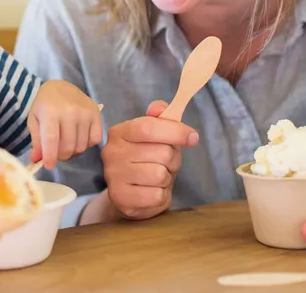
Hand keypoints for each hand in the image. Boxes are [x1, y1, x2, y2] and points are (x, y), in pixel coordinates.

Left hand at [27, 80, 103, 168]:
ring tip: (66, 142)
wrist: (61, 87)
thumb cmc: (45, 105)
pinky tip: (79, 136)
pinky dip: (87, 143)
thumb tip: (37, 160)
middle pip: (68, 147)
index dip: (50, 156)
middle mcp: (70, 111)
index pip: (51, 139)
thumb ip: (36, 141)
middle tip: (56, 152)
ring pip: (81, 146)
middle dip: (61, 155)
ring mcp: (85, 112)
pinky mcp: (96, 113)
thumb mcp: (34, 120)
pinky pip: (95, 140)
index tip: (49, 166)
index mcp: (50, 111)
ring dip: (73, 151)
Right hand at [101, 100, 198, 219]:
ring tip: (157, 178)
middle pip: (161, 153)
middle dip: (173, 159)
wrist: (128, 193)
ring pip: (160, 175)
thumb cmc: (145, 159)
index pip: (148, 127)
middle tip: (166, 163)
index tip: (192, 137)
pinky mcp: (121, 198)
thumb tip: (160, 108)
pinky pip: (157, 195)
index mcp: (119, 132)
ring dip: (167, 178)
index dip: (175, 131)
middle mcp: (112, 153)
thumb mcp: (153, 136)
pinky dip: (161, 195)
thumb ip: (159, 118)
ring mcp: (114, 177)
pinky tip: (152, 191)